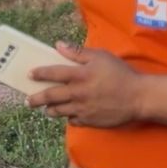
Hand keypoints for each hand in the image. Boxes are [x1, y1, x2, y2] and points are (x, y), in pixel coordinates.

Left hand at [27, 43, 144, 127]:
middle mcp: (77, 93)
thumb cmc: (120, 74)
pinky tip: (68, 115)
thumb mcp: (101, 57)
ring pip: (59, 112)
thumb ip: (78, 52)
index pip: (53, 73)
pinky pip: (73, 121)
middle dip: (36, 99)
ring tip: (45, 109)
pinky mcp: (89, 121)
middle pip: (50, 97)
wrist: (138, 98)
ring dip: (50, 110)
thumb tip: (58, 45)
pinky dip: (69, 117)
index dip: (39, 74)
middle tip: (28, 101)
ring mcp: (82, 109)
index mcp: (80, 75)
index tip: (29, 75)